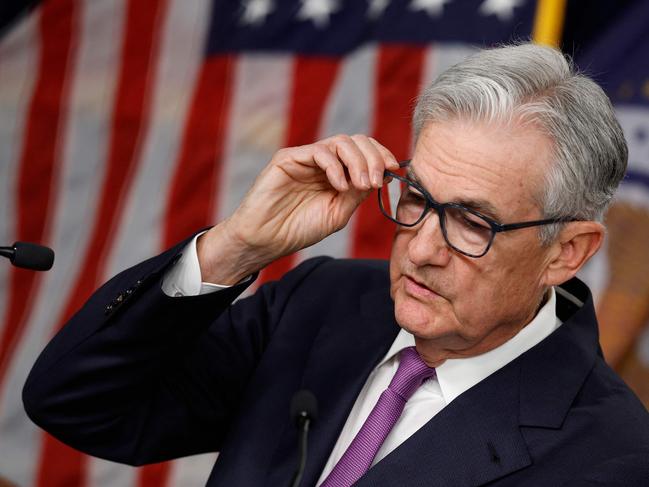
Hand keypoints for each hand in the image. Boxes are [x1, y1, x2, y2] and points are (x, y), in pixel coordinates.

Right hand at [197, 134, 398, 283]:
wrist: (266, 239)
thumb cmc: (299, 228)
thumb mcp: (338, 213)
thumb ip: (358, 193)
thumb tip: (381, 175)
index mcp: (337, 172)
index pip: (364, 151)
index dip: (381, 156)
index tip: (393, 170)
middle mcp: (323, 161)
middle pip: (356, 141)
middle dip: (373, 158)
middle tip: (377, 181)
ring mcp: (305, 158)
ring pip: (340, 142)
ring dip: (358, 162)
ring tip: (361, 185)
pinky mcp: (288, 158)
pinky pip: (318, 152)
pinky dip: (335, 166)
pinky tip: (339, 185)